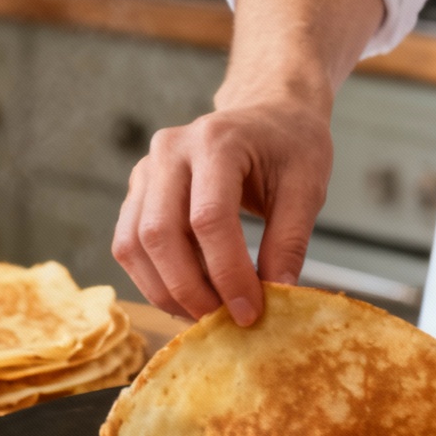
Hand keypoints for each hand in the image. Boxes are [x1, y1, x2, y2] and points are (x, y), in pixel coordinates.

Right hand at [111, 94, 333, 325]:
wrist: (267, 113)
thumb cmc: (290, 146)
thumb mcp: (307, 187)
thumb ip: (290, 241)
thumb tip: (275, 297)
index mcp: (216, 141)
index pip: (208, 219)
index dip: (227, 273)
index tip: (250, 312)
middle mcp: (169, 151)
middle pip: (159, 234)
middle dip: (189, 289)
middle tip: (223, 321)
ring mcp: (146, 170)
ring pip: (133, 245)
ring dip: (164, 291)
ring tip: (204, 314)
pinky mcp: (138, 192)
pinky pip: (128, 246)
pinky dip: (153, 279)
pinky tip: (188, 295)